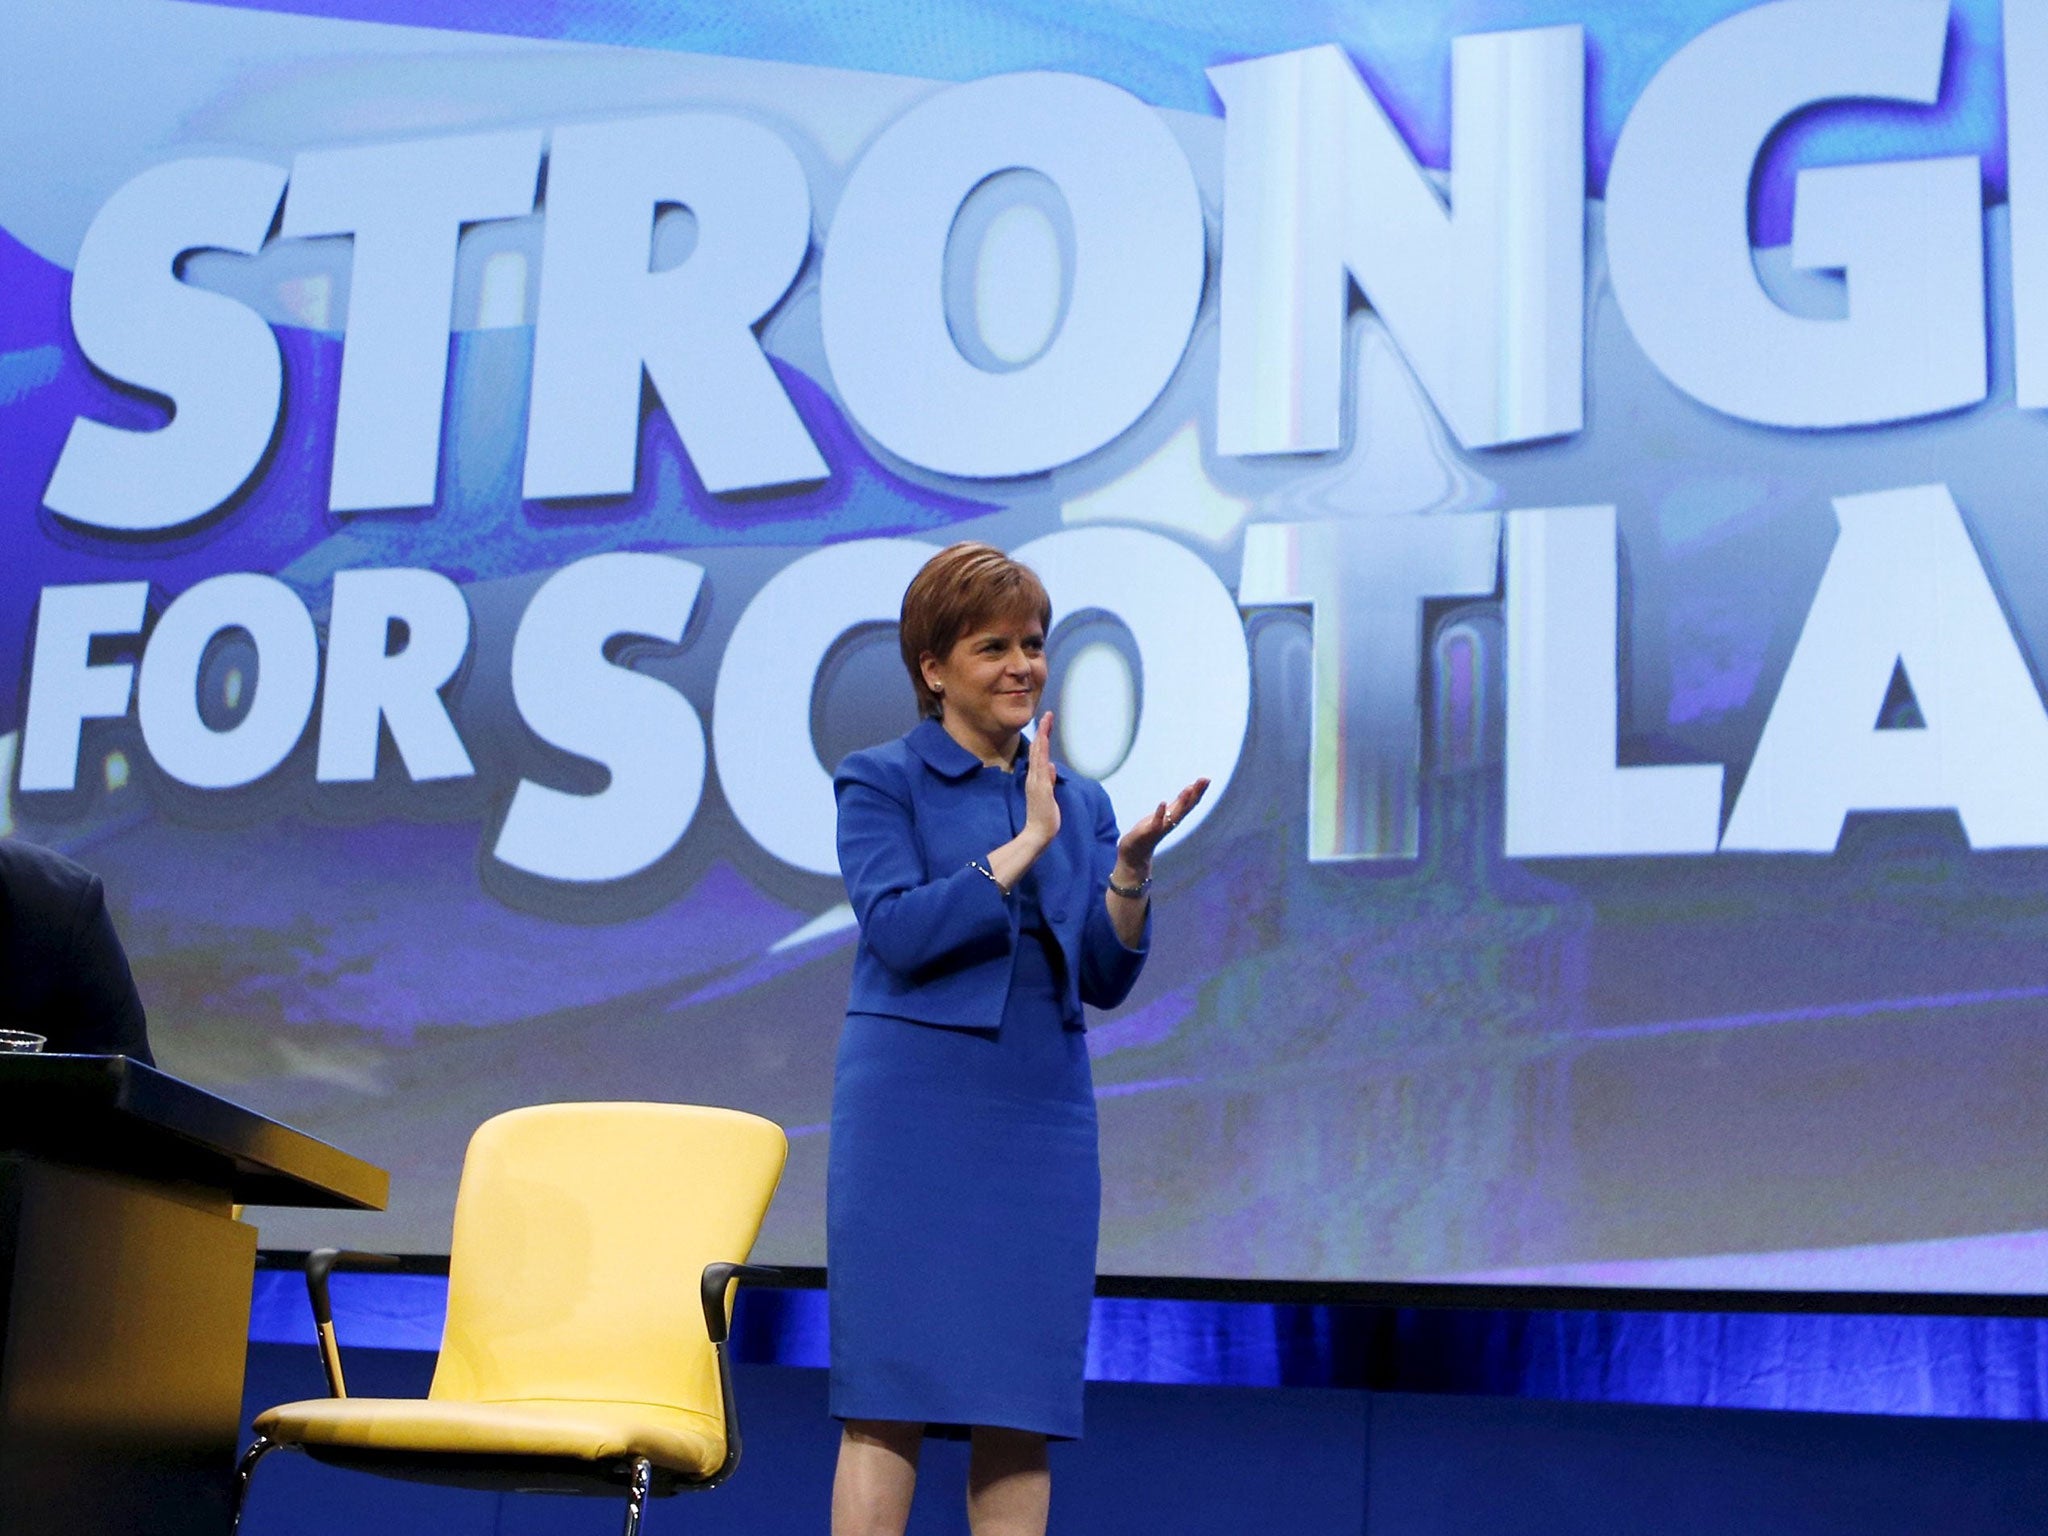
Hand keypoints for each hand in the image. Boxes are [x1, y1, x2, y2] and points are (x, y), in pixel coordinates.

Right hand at [1023, 712, 1060, 849]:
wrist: (1038, 833)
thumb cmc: (1044, 817)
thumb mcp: (1049, 796)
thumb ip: (1049, 781)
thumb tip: (1051, 767)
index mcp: (1036, 778)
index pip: (1039, 754)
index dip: (1042, 738)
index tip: (1046, 723)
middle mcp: (1034, 777)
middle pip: (1038, 749)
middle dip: (1042, 731)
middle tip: (1047, 714)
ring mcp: (1036, 781)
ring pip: (1039, 753)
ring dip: (1042, 736)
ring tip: (1046, 720)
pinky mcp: (1041, 787)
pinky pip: (1040, 765)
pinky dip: (1042, 751)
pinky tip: (1044, 740)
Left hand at [1116, 776, 1209, 877]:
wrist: (1135, 855)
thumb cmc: (1149, 833)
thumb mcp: (1165, 814)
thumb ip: (1177, 804)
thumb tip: (1190, 790)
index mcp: (1173, 817)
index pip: (1189, 803)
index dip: (1198, 791)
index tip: (1207, 779)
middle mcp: (1170, 823)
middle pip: (1186, 807)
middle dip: (1195, 793)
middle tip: (1205, 780)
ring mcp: (1160, 829)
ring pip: (1174, 815)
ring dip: (1182, 802)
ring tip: (1189, 788)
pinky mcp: (1148, 834)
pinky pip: (1156, 824)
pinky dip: (1160, 814)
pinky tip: (1163, 802)